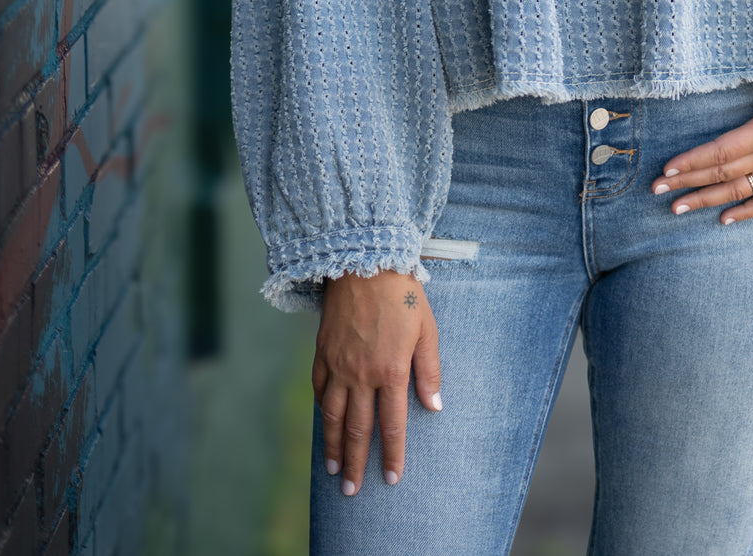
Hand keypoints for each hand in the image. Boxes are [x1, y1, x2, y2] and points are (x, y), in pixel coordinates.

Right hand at [312, 270, 441, 494]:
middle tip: (352, 491)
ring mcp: (338, 365)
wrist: (366, 262)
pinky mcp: (322, 352)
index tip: (391, 477)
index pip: (391, 426)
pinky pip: (318, 389)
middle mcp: (361, 375)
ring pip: (332, 416)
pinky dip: (320, 410)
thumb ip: (429, 371)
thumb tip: (434, 406)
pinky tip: (322, 424)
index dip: (391, 455)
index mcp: (390, 371)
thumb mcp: (426, 330)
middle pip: (357, 429)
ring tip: (334, 470)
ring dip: (332, 447)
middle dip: (356, 463)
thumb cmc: (403, 295)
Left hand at [652, 74, 752, 223]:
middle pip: (722, 175)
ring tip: (677, 209)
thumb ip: (751, 89)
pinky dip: (746, 212)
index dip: (691, 162)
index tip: (665, 169)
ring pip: (740, 192)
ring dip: (706, 201)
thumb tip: (716, 84)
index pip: (721, 153)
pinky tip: (724, 220)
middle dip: (686, 183)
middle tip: (656, 192)